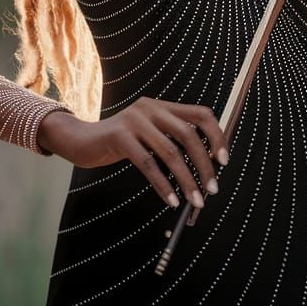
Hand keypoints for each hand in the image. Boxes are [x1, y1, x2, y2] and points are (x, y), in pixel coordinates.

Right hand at [37, 99, 228, 209]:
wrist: (82, 140)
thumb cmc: (120, 142)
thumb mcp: (150, 135)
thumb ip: (172, 141)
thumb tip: (206, 166)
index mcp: (163, 106)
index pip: (201, 114)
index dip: (217, 136)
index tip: (224, 160)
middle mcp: (152, 108)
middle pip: (189, 135)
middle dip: (205, 164)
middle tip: (212, 188)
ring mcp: (135, 120)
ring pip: (170, 152)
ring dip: (187, 180)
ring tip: (195, 200)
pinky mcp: (119, 136)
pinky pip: (148, 164)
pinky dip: (163, 185)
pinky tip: (171, 199)